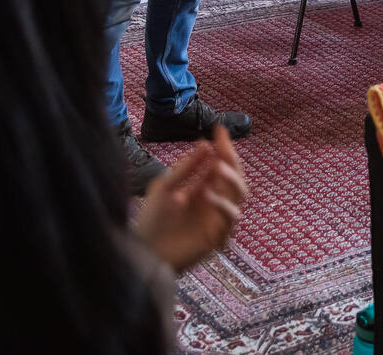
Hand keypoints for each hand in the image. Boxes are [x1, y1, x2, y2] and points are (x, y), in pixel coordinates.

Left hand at [133, 125, 248, 272]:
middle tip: (222, 147)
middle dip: (231, 159)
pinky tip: (204, 194)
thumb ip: (185, 167)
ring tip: (217, 166)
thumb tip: (205, 143)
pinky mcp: (218, 236)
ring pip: (239, 195)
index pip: (220, 163)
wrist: (143, 252)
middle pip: (235, 176)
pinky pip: (230, 218)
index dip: (223, 147)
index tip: (219, 129)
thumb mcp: (165, 187)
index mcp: (204, 188)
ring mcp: (218, 218)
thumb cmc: (152, 220)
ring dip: (231, 179)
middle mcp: (215, 201)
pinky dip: (221, 204)